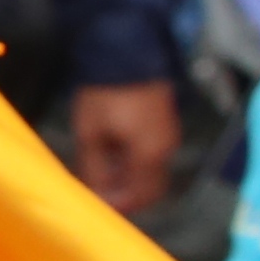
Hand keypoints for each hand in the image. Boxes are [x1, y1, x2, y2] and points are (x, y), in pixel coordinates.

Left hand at [72, 77, 179, 213]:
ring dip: (129, 179)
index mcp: (149, 154)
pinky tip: (112, 156)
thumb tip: (95, 194)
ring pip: (152, 173)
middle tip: (99, 194)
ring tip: (100, 173)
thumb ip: (93, 168)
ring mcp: (169, 136)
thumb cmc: (105, 93)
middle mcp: (166, 148)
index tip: (98, 207)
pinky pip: (153, 155)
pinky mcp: (165, 125)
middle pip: (150, 188)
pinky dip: (135, 164)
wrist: (126, 53)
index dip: (119, 206)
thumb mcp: (90, 133)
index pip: (140, 196)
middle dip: (126, 196)